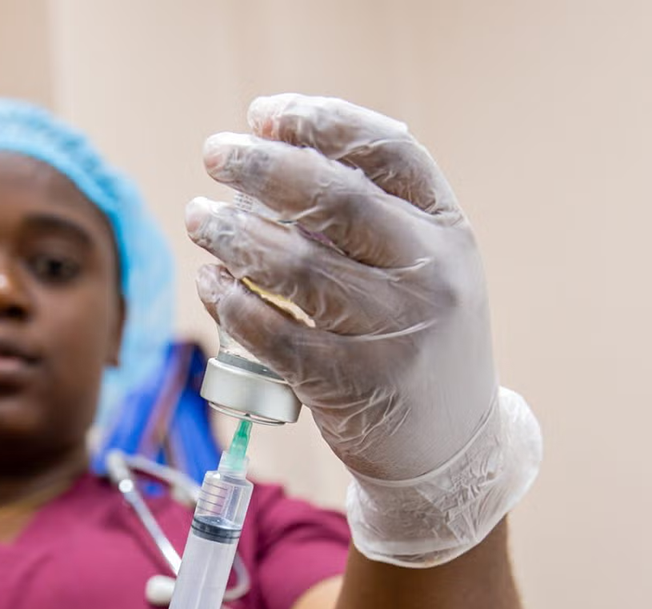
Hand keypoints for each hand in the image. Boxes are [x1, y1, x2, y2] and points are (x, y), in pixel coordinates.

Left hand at [188, 94, 541, 566]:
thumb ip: (375, 216)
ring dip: (233, 233)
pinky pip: (273, 333)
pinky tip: (211, 282)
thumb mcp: (428, 269)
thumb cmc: (420, 340)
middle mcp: (429, 275)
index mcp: (449, 231)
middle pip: (334, 199)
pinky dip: (232, 302)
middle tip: (214, 153)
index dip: (321, 122)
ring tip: (199, 217)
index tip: (263, 114)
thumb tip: (273, 151)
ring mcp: (392, 332)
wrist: (452, 450)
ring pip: (294, 266)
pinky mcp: (350, 385)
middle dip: (262, 167)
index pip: (388, 151)